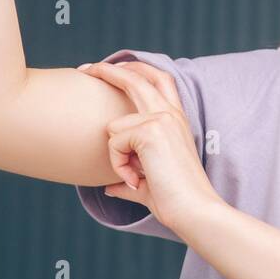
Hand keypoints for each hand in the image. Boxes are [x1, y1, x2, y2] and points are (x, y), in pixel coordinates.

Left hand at [77, 60, 224, 229]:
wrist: (194, 210)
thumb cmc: (175, 200)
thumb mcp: (148, 184)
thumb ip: (129, 179)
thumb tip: (110, 188)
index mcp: (175, 120)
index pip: (157, 79)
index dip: (135, 70)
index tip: (111, 68)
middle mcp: (169, 114)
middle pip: (135, 76)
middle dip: (107, 70)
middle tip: (85, 68)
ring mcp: (161, 119)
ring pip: (114, 127)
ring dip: (117, 157)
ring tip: (135, 177)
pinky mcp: (150, 131)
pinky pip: (114, 144)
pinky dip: (119, 166)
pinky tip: (137, 179)